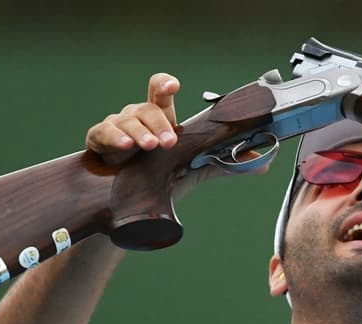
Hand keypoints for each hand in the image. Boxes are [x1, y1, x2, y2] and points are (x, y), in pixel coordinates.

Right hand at [85, 73, 237, 199]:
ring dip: (139, 132)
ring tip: (148, 146)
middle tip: (168, 141)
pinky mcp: (100, 142)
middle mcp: (138, 118)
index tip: (176, 85)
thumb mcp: (190, 167)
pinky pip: (102, 134)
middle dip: (158, 123)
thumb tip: (262, 164)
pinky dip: (113, 138)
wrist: (127, 201)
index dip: (165, 85)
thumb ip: (221, 163)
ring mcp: (118, 127)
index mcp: (160, 118)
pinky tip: (124, 146)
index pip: (160, 92)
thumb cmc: (158, 174)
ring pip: (126, 120)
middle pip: (147, 109)